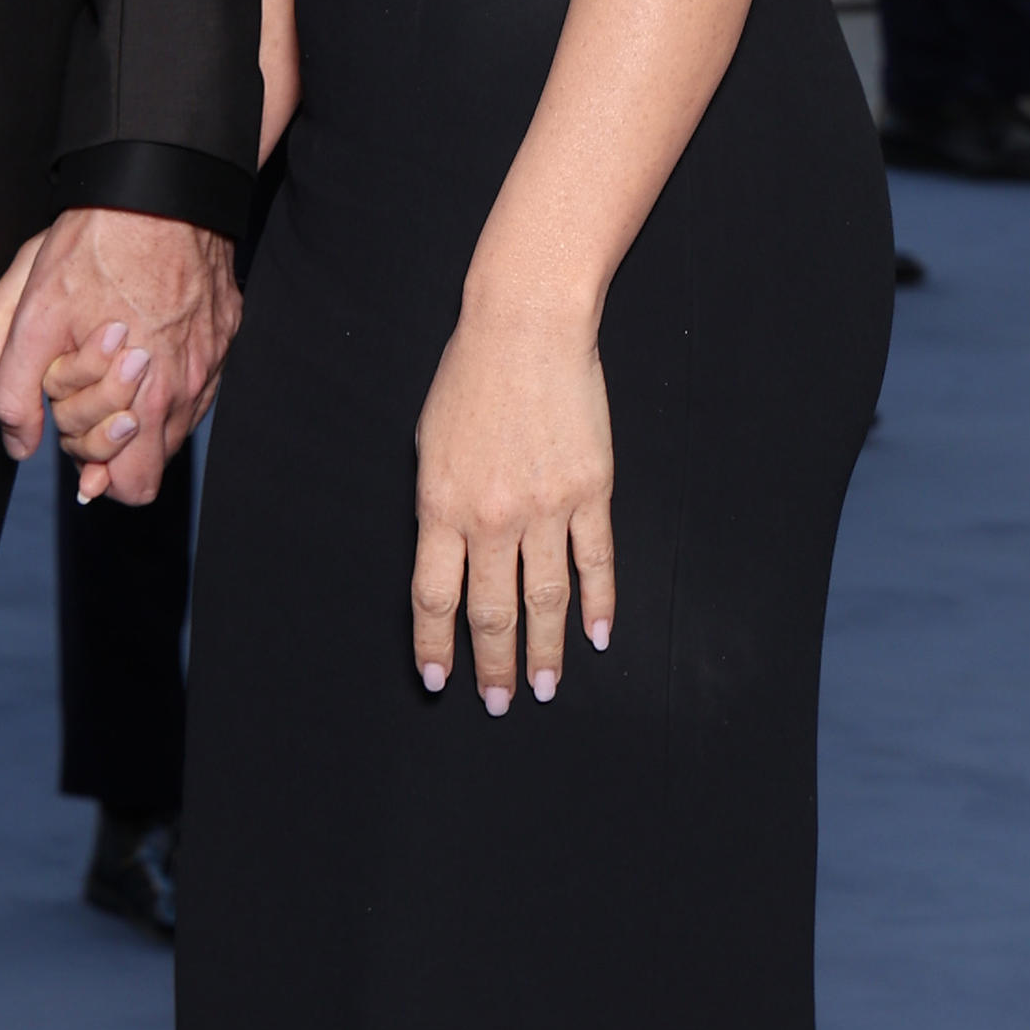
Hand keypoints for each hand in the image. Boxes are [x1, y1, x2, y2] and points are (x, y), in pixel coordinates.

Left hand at [0, 210, 239, 507]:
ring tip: (108, 363)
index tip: (66, 423)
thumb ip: (13, 387)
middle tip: (81, 397)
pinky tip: (141, 342)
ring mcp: (210, 363)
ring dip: (139, 413)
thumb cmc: (94, 244)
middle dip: (111, 446)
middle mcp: (185, 391)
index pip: (127, 485)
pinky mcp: (225, 334)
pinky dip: (167, 381)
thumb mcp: (32, 312)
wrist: (160, 187)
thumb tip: (15, 439)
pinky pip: (198, 386)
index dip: (87, 464)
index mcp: (142, 399)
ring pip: (175, 427)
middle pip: (151, 469)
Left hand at [411, 296, 615, 710]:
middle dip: (493, 664)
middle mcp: (490, 517)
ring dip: (545, 652)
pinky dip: (599, 604)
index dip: (435, 645)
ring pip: (546, 600)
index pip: (433, 596)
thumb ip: (437, 503)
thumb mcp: (429, 443)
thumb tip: (449, 554)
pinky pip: (595, 561)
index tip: (440, 680)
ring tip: (545, 688)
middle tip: (499, 702)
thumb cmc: (470, 377)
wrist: (526, 327)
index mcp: (440, 506)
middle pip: (492, 611)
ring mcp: (544, 507)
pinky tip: (599, 636)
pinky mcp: (590, 491)